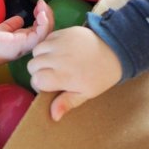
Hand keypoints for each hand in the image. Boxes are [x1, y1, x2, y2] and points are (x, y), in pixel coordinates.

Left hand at [0, 8, 53, 87]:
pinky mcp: (26, 44)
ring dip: (48, 16)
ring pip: (47, 31)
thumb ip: (11, 26)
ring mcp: (27, 45)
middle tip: (42, 3)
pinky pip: (41, 34)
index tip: (38, 6)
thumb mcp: (1, 30)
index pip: (39, 29)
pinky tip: (40, 12)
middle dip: (47, 14)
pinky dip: (44, 22)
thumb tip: (19, 19)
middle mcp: (27, 44)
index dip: (41, 16)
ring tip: (42, 5)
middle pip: (46, 30)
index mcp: (22, 41)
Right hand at [27, 6, 122, 120]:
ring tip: (53, 62)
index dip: (40, 84)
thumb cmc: (101, 75)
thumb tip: (53, 116)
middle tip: (51, 74)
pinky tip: (58, 51)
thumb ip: (67, 103)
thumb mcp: (86, 93)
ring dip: (41, 57)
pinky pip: (46, 39)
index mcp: (63, 76)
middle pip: (32, 65)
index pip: (36, 80)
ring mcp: (60, 43)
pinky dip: (47, 45)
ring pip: (36, 51)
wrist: (116, 50)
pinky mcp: (63, 32)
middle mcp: (58, 58)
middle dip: (38, 71)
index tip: (49, 86)